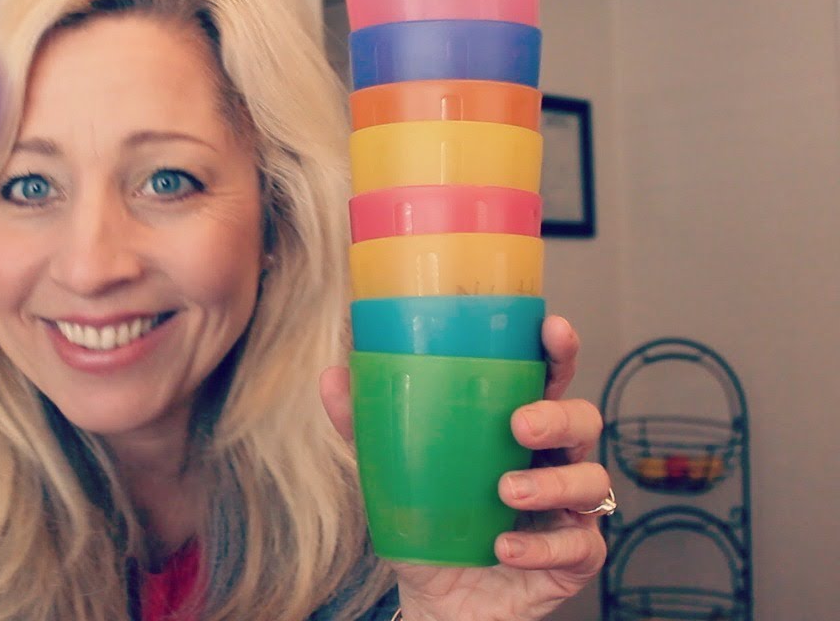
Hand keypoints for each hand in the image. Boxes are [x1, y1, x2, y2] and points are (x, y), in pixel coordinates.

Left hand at [320, 316, 607, 620]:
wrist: (434, 598)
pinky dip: (541, 546)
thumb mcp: (391, 473)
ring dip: (550, 483)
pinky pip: (579, 547)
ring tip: (505, 492)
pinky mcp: (574, 558)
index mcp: (517, 427)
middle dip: (559, 417)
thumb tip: (333, 375)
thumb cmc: (426, 524)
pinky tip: (504, 548)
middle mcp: (551, 460)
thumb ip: (367, 426)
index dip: (559, 351)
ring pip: (590, 481)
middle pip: (585, 420)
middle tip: (519, 424)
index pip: (549, 379)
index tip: (552, 330)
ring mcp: (569, 509)